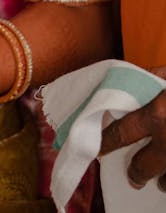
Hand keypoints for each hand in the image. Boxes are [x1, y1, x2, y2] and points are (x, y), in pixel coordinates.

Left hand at [100, 71, 165, 190]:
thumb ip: (153, 79)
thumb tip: (132, 82)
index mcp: (159, 114)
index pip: (122, 132)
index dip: (108, 142)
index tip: (99, 149)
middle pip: (142, 167)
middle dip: (135, 173)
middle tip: (133, 176)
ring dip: (163, 180)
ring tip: (160, 179)